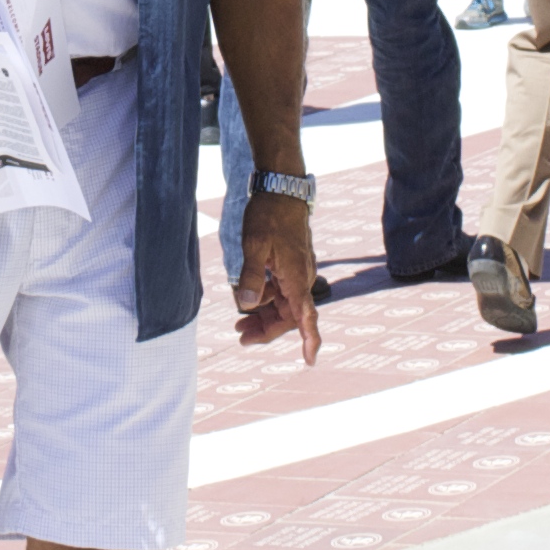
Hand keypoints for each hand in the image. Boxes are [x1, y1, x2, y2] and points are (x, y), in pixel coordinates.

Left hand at [236, 192, 321, 356]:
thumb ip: (250, 277)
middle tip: (240, 338)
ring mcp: (297, 272)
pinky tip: (248, 298)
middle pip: (289, 316)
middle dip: (266, 329)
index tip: (310, 361)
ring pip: (284, 304)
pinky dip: (266, 299)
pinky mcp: (291, 265)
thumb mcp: (253, 245)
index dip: (309, 340)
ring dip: (264, 316)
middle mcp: (301, 278)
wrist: (282, 189)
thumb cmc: (269, 215)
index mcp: (296, 278)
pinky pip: (281, 291)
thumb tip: (248, 306)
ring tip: (239, 326)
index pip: (306, 317)